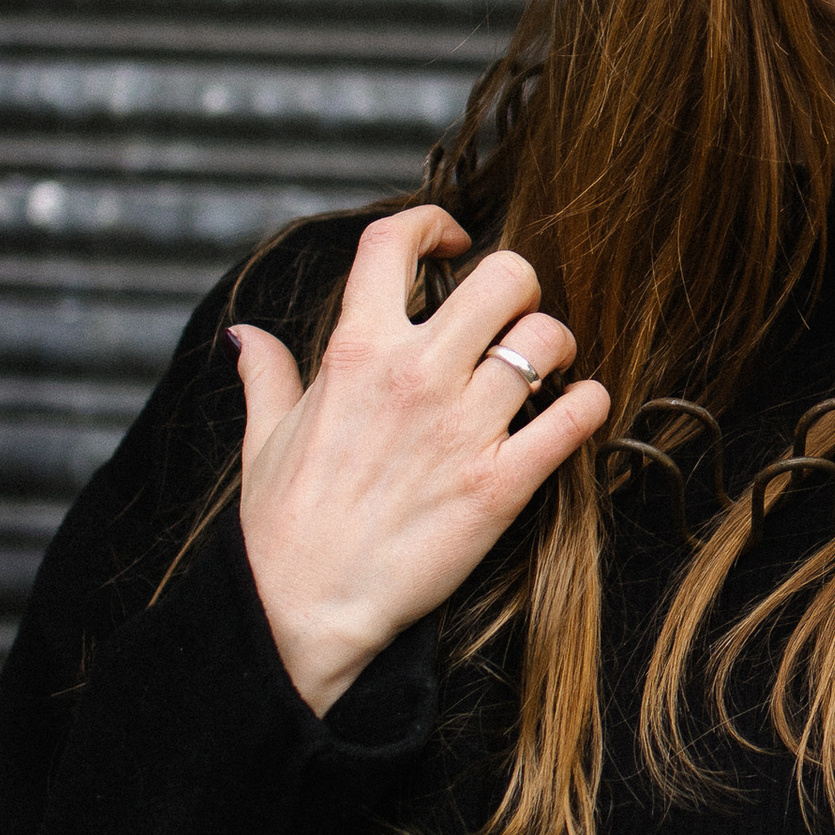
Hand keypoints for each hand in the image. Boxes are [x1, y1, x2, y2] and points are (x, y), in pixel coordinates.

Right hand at [229, 205, 608, 716]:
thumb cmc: (283, 526)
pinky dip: (588, 405)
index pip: (395, 241)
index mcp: (355, 351)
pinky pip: (577, 416)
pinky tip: (575, 411)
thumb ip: (266, 375)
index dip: (432, 223)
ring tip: (542, 369)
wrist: (305, 610)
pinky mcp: (502, 482)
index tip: (451, 240)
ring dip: (555, 346)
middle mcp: (416, 375)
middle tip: (510, 317)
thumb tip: (245, 336)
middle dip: (518, 286)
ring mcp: (464, 426)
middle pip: (505, 275)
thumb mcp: (264, 438)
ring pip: (549, 338)